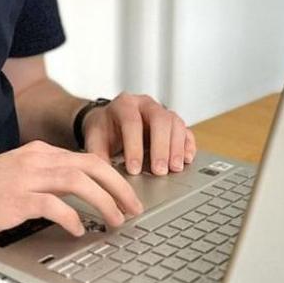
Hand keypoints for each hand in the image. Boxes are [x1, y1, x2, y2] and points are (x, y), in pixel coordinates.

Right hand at [0, 140, 143, 241]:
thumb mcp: (17, 175)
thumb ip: (45, 177)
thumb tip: (78, 192)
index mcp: (37, 152)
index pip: (86, 158)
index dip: (112, 176)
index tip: (127, 194)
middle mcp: (34, 160)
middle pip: (90, 165)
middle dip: (118, 186)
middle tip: (134, 206)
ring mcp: (25, 178)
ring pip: (78, 182)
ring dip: (103, 202)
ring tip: (116, 220)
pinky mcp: (16, 199)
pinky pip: (54, 206)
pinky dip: (72, 218)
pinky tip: (79, 230)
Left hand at [81, 94, 196, 175]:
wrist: (110, 120)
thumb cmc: (104, 130)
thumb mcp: (95, 139)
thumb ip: (98, 156)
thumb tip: (105, 178)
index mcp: (124, 104)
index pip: (132, 122)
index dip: (134, 146)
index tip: (134, 169)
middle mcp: (145, 104)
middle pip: (159, 119)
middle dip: (160, 147)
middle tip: (159, 171)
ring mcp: (162, 111)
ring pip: (175, 123)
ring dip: (176, 147)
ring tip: (174, 169)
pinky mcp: (173, 123)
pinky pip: (185, 130)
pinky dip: (188, 145)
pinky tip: (186, 160)